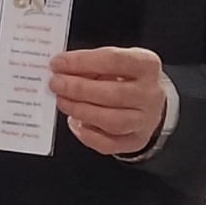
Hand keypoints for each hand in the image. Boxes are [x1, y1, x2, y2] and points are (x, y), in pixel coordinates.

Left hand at [48, 46, 166, 155]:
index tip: (58, 63)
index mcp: (146, 65)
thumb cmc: (127, 78)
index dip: (82, 62)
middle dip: (78, 89)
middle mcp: (150, 94)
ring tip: (61, 101)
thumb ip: (92, 64)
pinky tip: (74, 122)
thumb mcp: (115, 63)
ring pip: (112, 121)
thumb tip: (62, 70)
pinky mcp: (135, 141)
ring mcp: (145, 120)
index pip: (114, 61)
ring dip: (81, 111)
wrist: (149, 103)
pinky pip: (108, 144)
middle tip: (55, 84)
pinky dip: (86, 135)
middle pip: (114, 94)